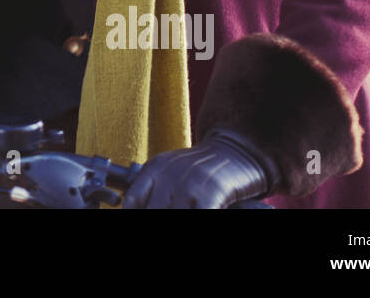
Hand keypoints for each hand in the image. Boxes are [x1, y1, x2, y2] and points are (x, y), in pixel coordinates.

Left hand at [122, 129, 278, 208]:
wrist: (236, 150)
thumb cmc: (202, 167)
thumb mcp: (172, 170)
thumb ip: (154, 188)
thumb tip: (134, 206)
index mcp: (155, 168)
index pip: (133, 198)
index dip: (132, 210)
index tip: (137, 214)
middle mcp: (169, 174)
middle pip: (152, 209)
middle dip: (152, 215)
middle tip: (163, 219)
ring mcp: (189, 184)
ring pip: (171, 213)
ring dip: (176, 214)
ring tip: (182, 211)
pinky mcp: (211, 193)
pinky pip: (198, 213)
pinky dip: (196, 215)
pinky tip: (198, 211)